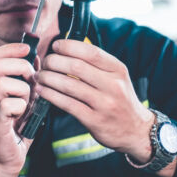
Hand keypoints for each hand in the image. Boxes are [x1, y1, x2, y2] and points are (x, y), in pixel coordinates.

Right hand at [0, 43, 34, 176]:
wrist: (6, 160)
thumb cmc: (16, 130)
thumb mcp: (25, 100)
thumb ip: (28, 81)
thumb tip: (36, 58)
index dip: (10, 49)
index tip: (27, 49)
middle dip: (21, 68)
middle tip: (32, 80)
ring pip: (4, 83)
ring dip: (23, 90)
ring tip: (27, 102)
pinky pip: (8, 105)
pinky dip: (22, 108)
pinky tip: (23, 116)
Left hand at [36, 39, 152, 159]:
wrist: (136, 131)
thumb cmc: (120, 99)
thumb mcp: (116, 77)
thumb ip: (95, 64)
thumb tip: (65, 48)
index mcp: (118, 70)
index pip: (90, 52)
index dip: (68, 46)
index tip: (55, 46)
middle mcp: (113, 85)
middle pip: (76, 67)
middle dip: (54, 61)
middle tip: (44, 62)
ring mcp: (104, 104)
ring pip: (69, 85)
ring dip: (48, 78)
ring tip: (39, 76)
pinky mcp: (94, 120)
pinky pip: (67, 104)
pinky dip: (50, 95)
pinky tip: (42, 90)